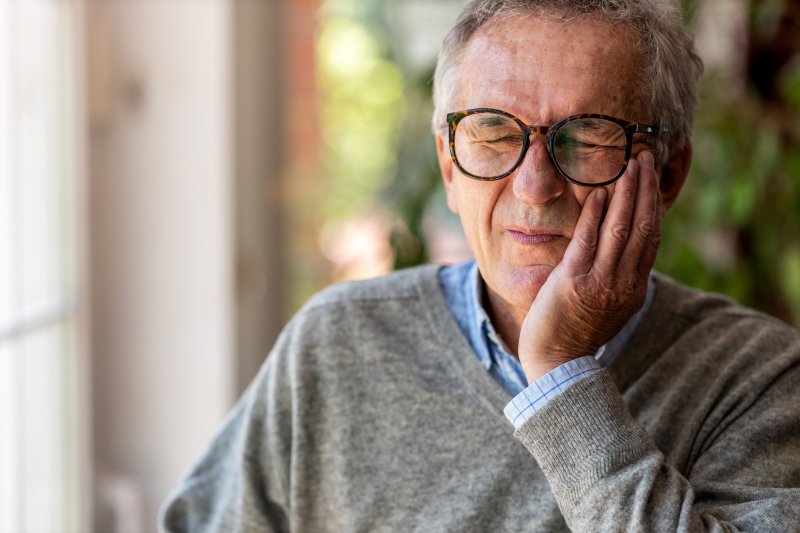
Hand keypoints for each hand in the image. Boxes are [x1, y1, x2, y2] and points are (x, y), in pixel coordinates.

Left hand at [518, 151, 661, 380]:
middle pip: (641, 226)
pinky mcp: (574, 282)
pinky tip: (598, 192)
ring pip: (620, 229)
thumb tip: (622, 250)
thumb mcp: (608, 305)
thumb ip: (618, 278)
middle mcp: (624, 283)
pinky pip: (588, 241)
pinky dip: (595, 214)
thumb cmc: (577, 332)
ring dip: (626, 194)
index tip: (651, 179)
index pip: (650, 237)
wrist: (558, 363)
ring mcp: (601, 282)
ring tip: (628, 166)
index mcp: (635, 287)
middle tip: (645, 159)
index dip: (652, 204)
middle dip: (644, 189)